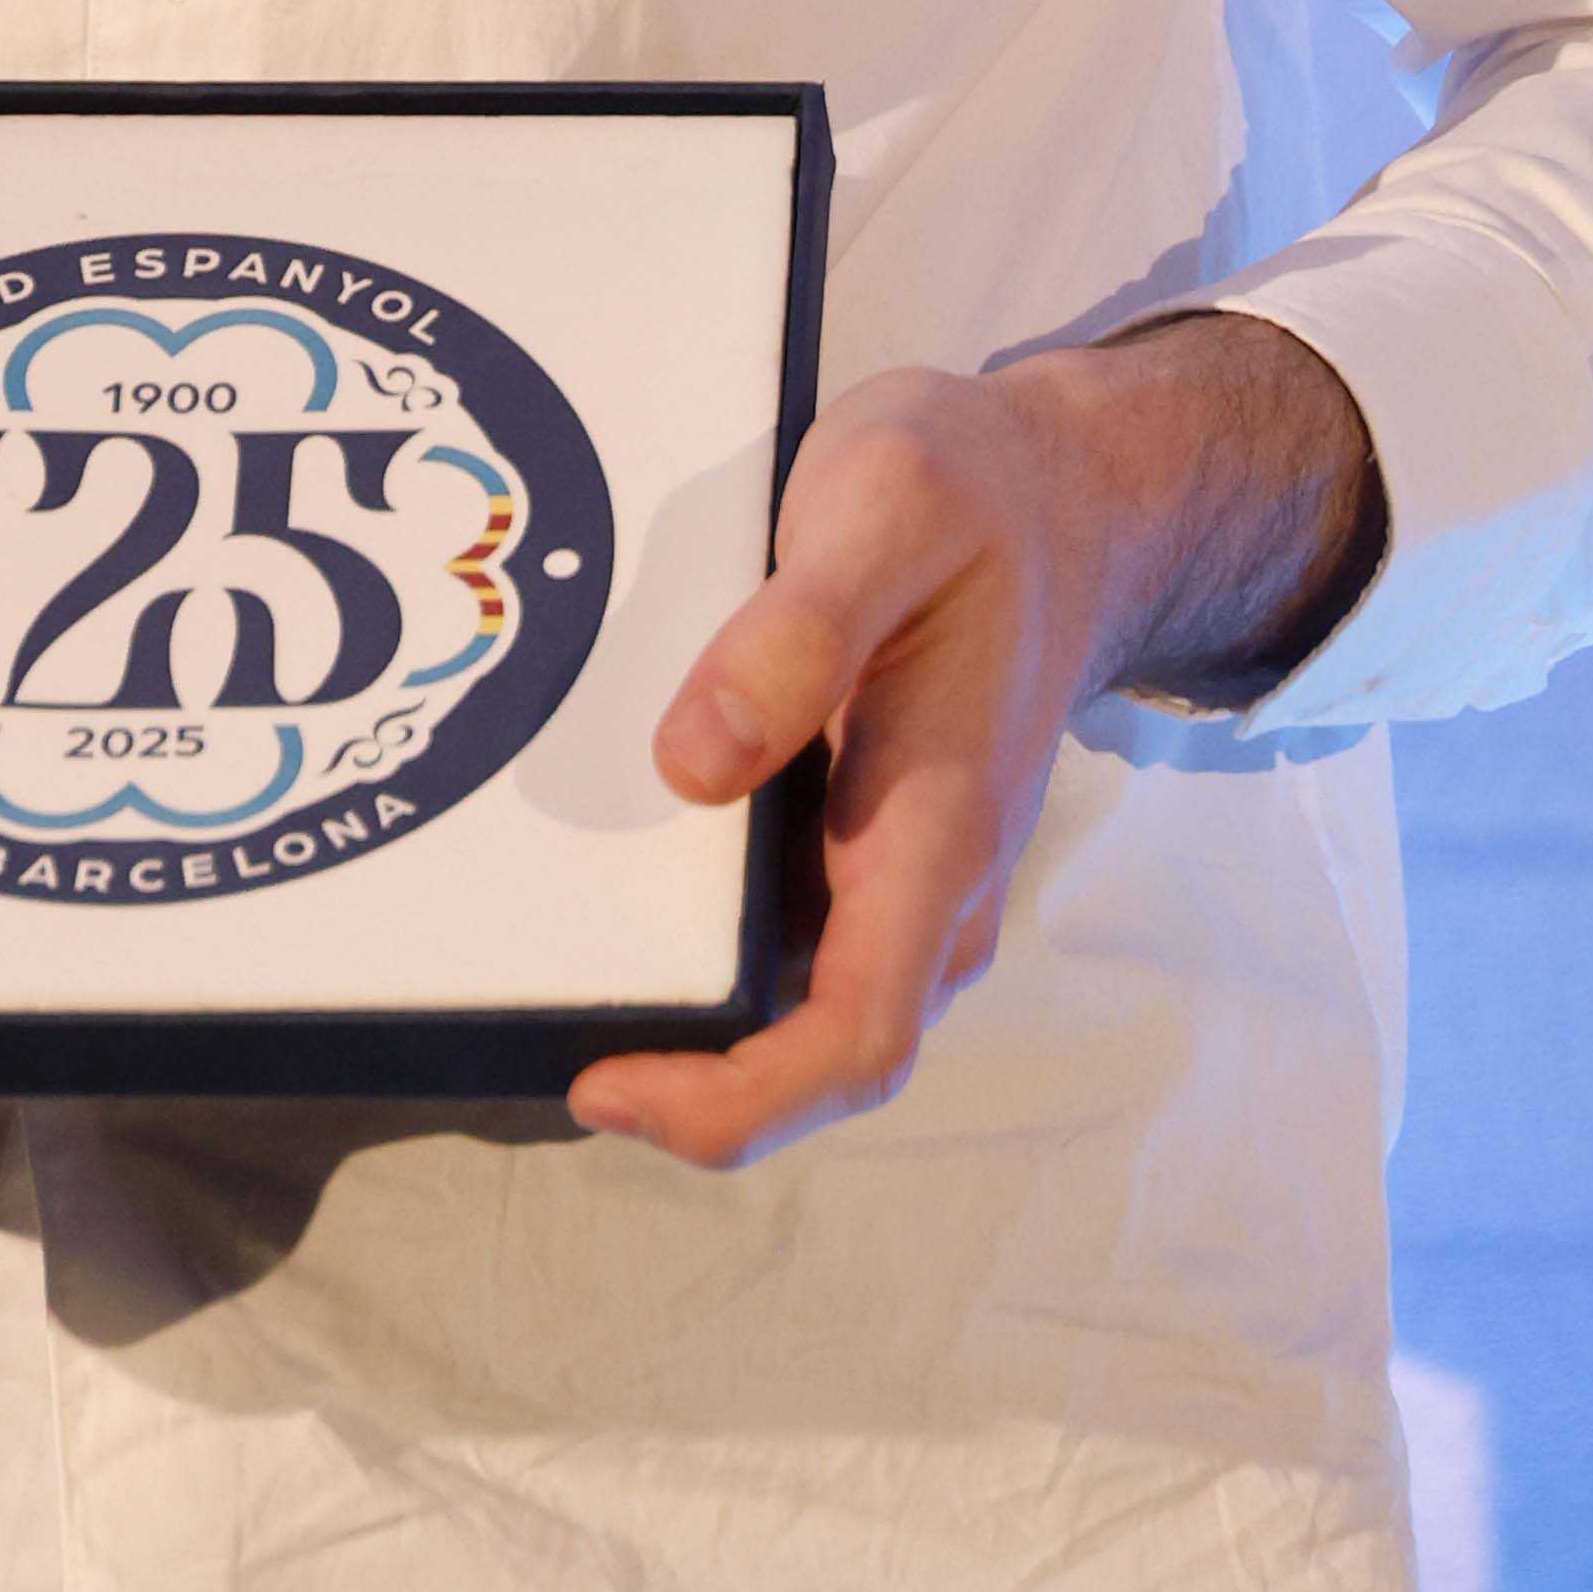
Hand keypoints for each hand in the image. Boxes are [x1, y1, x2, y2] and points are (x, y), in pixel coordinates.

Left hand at [567, 312, 1379, 1176]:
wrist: (1062, 491)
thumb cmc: (975, 493)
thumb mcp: (886, 503)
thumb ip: (799, 631)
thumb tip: (691, 766)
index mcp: (941, 828)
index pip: (858, 1038)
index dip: (734, 1101)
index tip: (604, 1085)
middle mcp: (929, 884)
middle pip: (812, 1049)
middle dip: (678, 1067)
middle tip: (530, 1008)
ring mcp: (901, 872)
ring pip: (793, 995)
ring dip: (685, 1000)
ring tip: (543, 946)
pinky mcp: (868, 839)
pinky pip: (784, 923)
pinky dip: (699, 925)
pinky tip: (604, 869)